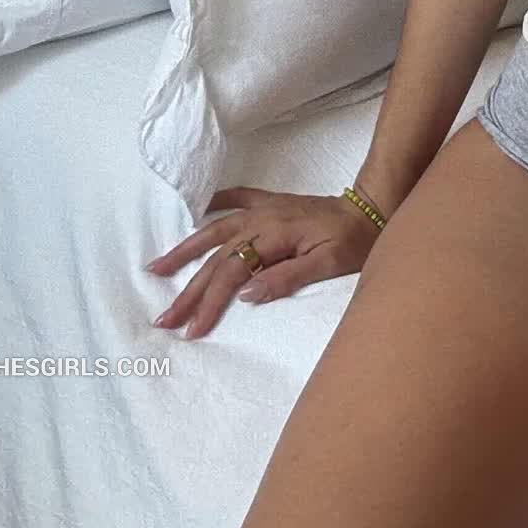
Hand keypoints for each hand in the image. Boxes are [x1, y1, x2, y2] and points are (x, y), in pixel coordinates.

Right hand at [144, 186, 383, 339]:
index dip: (210, 302)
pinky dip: (215, 203)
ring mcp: (265, 209)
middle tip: (164, 319)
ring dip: (186, 249)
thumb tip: (247, 294)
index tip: (193, 330)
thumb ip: (288, 277)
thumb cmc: (354, 241)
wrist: (371, 209)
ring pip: (216, 229)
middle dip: (189, 289)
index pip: (232, 273)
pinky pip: (236, 198)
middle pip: (217, 257)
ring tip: (156, 268)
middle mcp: (263, 219)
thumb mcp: (329, 264)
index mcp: (275, 235)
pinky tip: (196, 212)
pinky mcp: (271, 203)